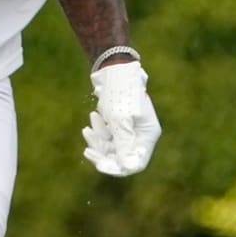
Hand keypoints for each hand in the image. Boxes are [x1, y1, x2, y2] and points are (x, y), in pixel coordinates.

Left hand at [82, 62, 161, 176]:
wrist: (114, 68)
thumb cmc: (120, 92)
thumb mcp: (120, 120)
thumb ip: (124, 145)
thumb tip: (127, 168)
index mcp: (148, 135)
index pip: (136, 162)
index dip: (119, 168)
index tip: (101, 166)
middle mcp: (141, 134)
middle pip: (121, 157)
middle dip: (103, 154)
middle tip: (88, 151)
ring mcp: (130, 129)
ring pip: (111, 147)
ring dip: (98, 141)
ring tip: (88, 128)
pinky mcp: (119, 123)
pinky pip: (107, 137)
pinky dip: (98, 131)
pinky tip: (92, 118)